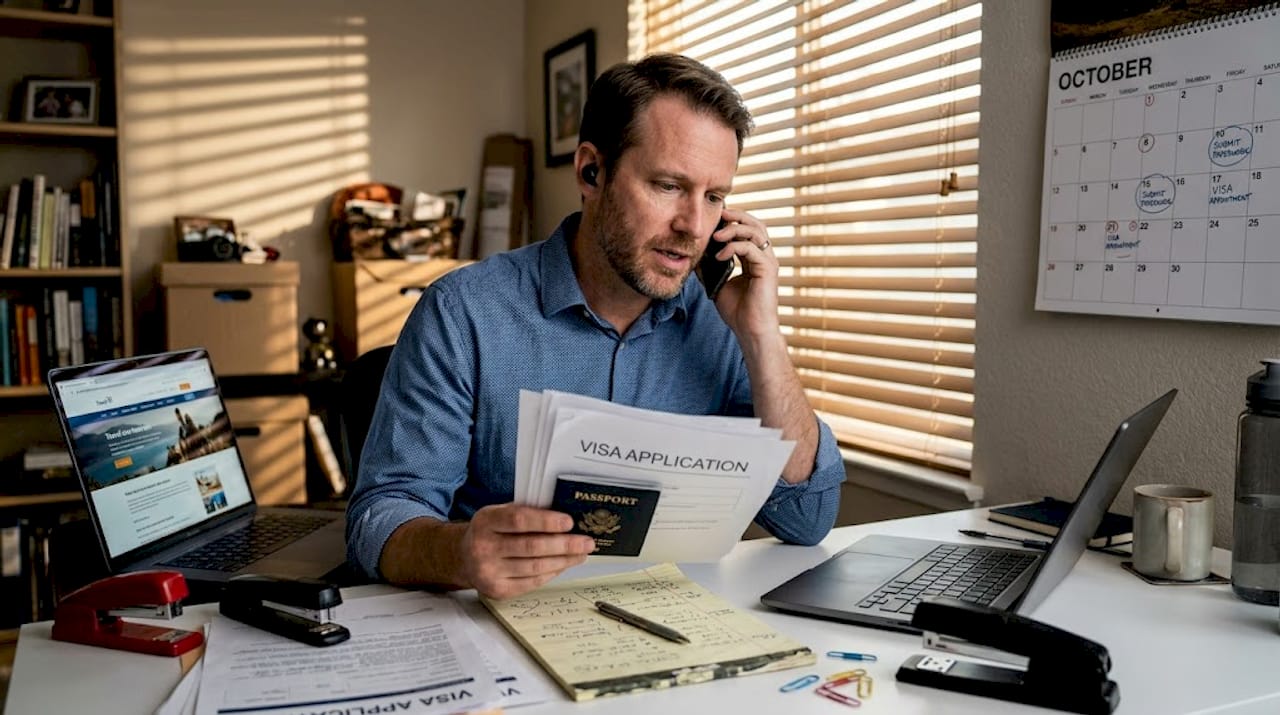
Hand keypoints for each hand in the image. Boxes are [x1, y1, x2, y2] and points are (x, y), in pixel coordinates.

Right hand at [458, 503, 595, 598]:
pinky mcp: (497, 590)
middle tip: (586, 542)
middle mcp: (483, 548)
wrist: (463, 557)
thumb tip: (565, 520)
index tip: (569, 522)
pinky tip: (563, 565)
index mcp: (485, 522)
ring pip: (535, 567)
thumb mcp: (499, 513)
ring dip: (563, 561)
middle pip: (531, 547)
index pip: (519, 520)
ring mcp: (489, 572)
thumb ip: (526, 513)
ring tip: (581, 554)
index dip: (546, 521)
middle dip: (564, 545)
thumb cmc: (490, 531)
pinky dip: (551, 573)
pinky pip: (532, 582)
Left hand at [706, 208, 780, 339]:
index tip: (714, 219)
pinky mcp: (767, 269)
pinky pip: (751, 248)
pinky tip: (720, 255)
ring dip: (733, 229)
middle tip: (718, 214)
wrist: (750, 330)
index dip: (732, 221)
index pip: (747, 231)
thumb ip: (710, 268)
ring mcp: (768, 262)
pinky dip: (733, 247)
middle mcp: (764, 257)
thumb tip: (694, 255)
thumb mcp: (718, 284)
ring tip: (715, 234)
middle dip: (736, 216)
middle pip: (755, 224)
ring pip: (755, 231)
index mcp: (754, 259)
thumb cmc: (738, 311)